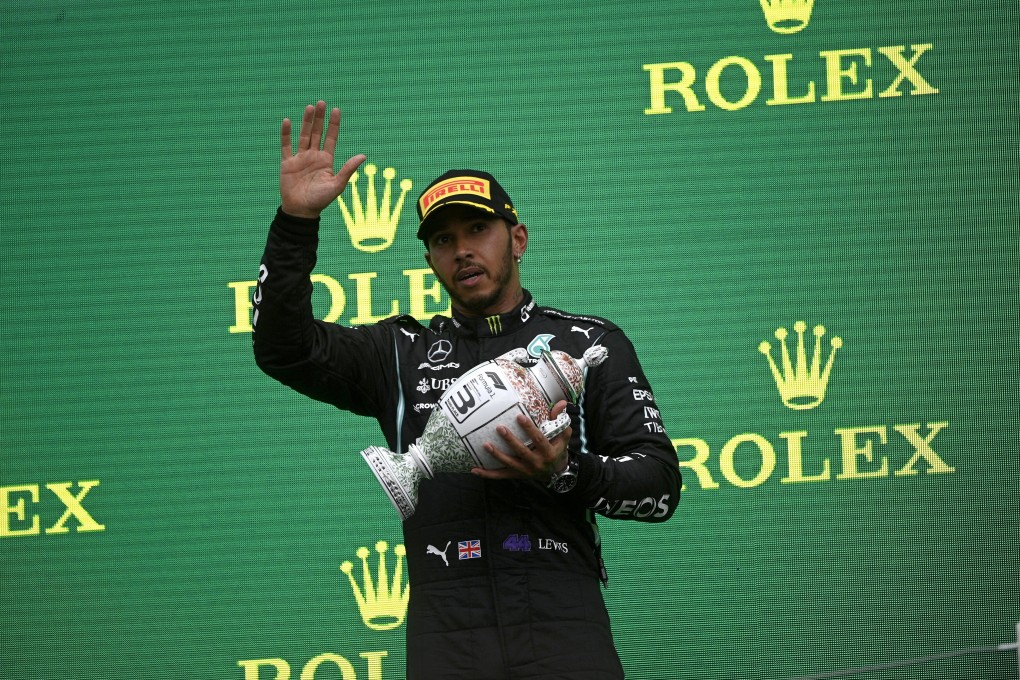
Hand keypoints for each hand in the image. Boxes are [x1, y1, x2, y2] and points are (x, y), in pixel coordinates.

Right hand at [280, 101, 365, 217]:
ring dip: (307, 122)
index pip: (331, 138)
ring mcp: (300, 158)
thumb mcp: (337, 184)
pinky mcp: (287, 163)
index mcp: (326, 160)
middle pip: (317, 133)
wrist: (301, 211)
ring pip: (303, 135)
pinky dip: (286, 134)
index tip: (336, 110)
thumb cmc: (321, 200)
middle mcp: (314, 156)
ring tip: (310, 107)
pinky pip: (286, 146)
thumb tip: (364, 155)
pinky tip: (287, 121)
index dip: (333, 124)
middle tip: (322, 102)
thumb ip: (348, 169)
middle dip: (320, 118)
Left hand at [473, 401, 571, 481]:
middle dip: (510, 440)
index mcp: (549, 452)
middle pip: (522, 451)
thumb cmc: (558, 449)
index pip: (539, 439)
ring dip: (497, 455)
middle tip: (499, 428)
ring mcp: (526, 471)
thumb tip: (561, 403)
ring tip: (485, 445)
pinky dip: (487, 474)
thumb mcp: (563, 436)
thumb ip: (560, 419)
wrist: (557, 472)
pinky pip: (501, 476)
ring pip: (509, 463)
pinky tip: (474, 469)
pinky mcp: (517, 475)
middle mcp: (537, 463)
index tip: (519, 417)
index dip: (529, 429)